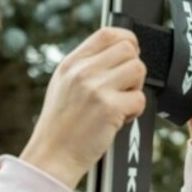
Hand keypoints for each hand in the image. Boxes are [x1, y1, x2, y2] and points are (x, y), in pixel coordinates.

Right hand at [20, 27, 146, 188]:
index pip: (108, 34)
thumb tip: (117, 54)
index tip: (129, 56)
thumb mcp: (63, 86)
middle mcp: (82, 72)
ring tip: (119, 105)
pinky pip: (140, 99)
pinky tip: (117, 121)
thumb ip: (85, 68)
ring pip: (139, 70)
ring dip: (135, 89)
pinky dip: (134, 112)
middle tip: (122, 89)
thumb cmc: (59, 128)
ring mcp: (96, 89)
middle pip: (128, 50)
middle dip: (133, 69)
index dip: (127, 41)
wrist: (51, 157)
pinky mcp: (109, 108)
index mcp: (71, 63)